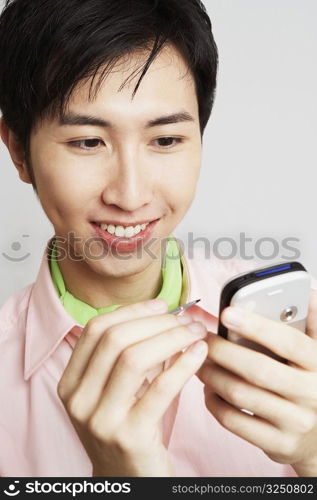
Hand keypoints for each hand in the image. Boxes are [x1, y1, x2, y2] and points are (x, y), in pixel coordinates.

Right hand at [57, 299, 207, 476]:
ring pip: (134, 358)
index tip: (162, 304)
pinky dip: (183, 364)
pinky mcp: (129, 436)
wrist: (127, 481)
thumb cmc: (128, 428)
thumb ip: (130, 354)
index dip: (132, 311)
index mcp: (71, 383)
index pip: (96, 330)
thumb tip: (164, 314)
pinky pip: (160, 388)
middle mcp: (78, 399)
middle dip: (156, 322)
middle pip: (115, 339)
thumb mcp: (116, 391)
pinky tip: (199, 353)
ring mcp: (100, 419)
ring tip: (195, 333)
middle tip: (186, 319)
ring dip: (171, 338)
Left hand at [197, 289, 316, 475]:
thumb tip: (307, 292)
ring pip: (240, 394)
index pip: (287, 341)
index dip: (256, 326)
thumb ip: (311, 325)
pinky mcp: (277, 444)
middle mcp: (310, 394)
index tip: (227, 313)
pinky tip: (208, 389)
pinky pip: (234, 421)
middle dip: (222, 351)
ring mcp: (294, 422)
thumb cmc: (311, 385)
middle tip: (201, 339)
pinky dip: (214, 402)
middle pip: (257, 369)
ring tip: (199, 361)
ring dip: (212, 374)